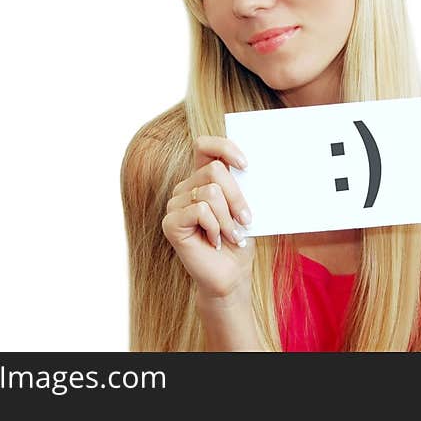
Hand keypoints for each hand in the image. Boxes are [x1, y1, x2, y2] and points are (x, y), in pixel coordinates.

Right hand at [162, 136, 254, 301]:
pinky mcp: (171, 223)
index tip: (246, 165)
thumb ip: (241, 184)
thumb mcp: (245, 206)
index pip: (205, 146)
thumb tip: (249, 165)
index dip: (224, 147)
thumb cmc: (239, 239)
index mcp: (202, 178)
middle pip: (214, 171)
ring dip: (228, 218)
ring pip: (210, 192)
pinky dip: (215, 227)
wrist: (232, 274)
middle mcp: (185, 187)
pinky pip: (200, 210)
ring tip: (231, 235)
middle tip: (246, 220)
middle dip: (237, 197)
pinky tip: (215, 241)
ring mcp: (175, 205)